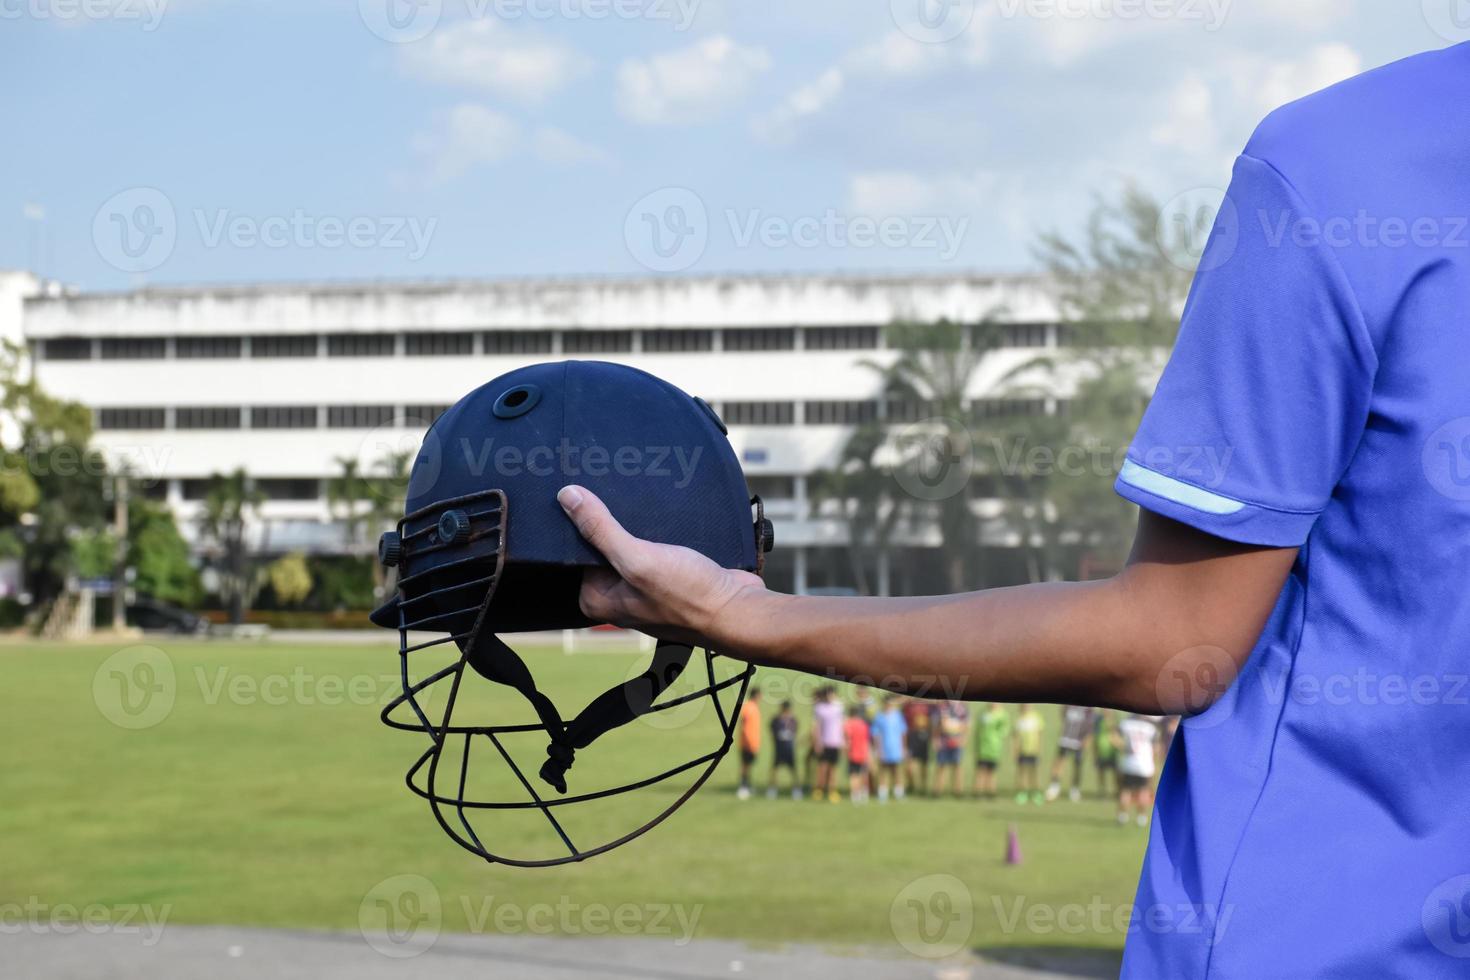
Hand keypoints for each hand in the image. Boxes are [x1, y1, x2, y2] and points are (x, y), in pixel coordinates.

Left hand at [557, 485, 766, 647]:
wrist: (738, 609)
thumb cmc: (689, 596)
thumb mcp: (638, 559)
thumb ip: (601, 529)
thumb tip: (567, 497)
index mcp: (597, 598)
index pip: (577, 549)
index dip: (584, 523)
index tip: (589, 497)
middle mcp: (618, 594)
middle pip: (604, 544)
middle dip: (614, 522)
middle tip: (622, 497)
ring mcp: (644, 586)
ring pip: (631, 542)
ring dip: (639, 524)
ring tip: (646, 506)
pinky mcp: (669, 575)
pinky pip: (655, 545)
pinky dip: (659, 531)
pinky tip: (665, 517)